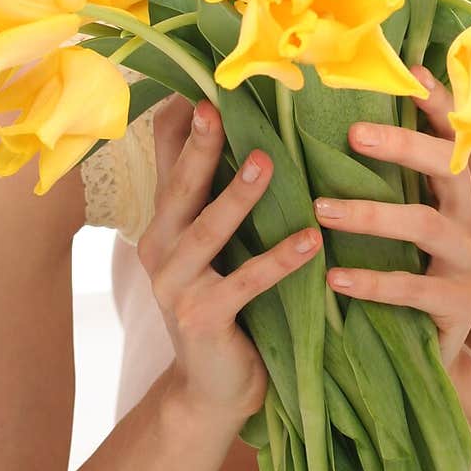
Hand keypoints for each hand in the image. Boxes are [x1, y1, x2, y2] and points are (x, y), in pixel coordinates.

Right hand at [137, 94, 321, 422]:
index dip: (177, 124)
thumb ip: (219, 196)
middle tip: (217, 104)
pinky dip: (279, 259)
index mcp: (163, 224)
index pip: (166, 162)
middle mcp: (159, 248)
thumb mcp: (215, 247)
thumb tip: (241, 130)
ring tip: (266, 162)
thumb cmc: (225, 304)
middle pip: (180, 187)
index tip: (198, 80)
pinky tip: (311, 241)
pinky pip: (246, 283)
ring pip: (207, 231)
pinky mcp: (203, 319)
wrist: (212, 391)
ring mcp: (175, 286)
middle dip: (198, 145)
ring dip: (237, 196)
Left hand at [312, 68, 470, 371]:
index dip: (438, 105)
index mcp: (449, 192)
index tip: (412, 74)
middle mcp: (467, 219)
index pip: (451, 137)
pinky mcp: (462, 306)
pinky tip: (334, 278)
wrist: (420, 357)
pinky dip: (373, 282)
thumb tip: (325, 124)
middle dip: (403, 145)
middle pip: (448, 168)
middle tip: (352, 134)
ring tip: (321, 210)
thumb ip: (370, 183)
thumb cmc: (393, 276)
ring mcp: (469, 263)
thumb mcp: (384, 228)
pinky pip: (417, 289)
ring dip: (372, 214)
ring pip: (427, 224)